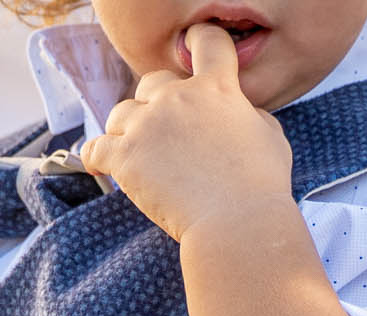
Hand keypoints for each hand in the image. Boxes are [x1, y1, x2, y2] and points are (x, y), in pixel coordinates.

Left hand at [80, 24, 292, 243]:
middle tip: (162, 136)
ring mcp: (148, 125)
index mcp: (216, 87)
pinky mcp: (125, 156)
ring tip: (136, 157)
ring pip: (120, 115)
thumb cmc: (261, 188)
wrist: (237, 224)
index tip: (190, 47)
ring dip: (125, 132)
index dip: (198, 41)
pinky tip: (100, 164)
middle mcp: (178, 97)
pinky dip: (96, 156)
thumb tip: (240, 113)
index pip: (206, 43)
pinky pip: (96, 147)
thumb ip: (250, 115)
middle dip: (154, 105)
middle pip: (151, 83)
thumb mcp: (270, 137)